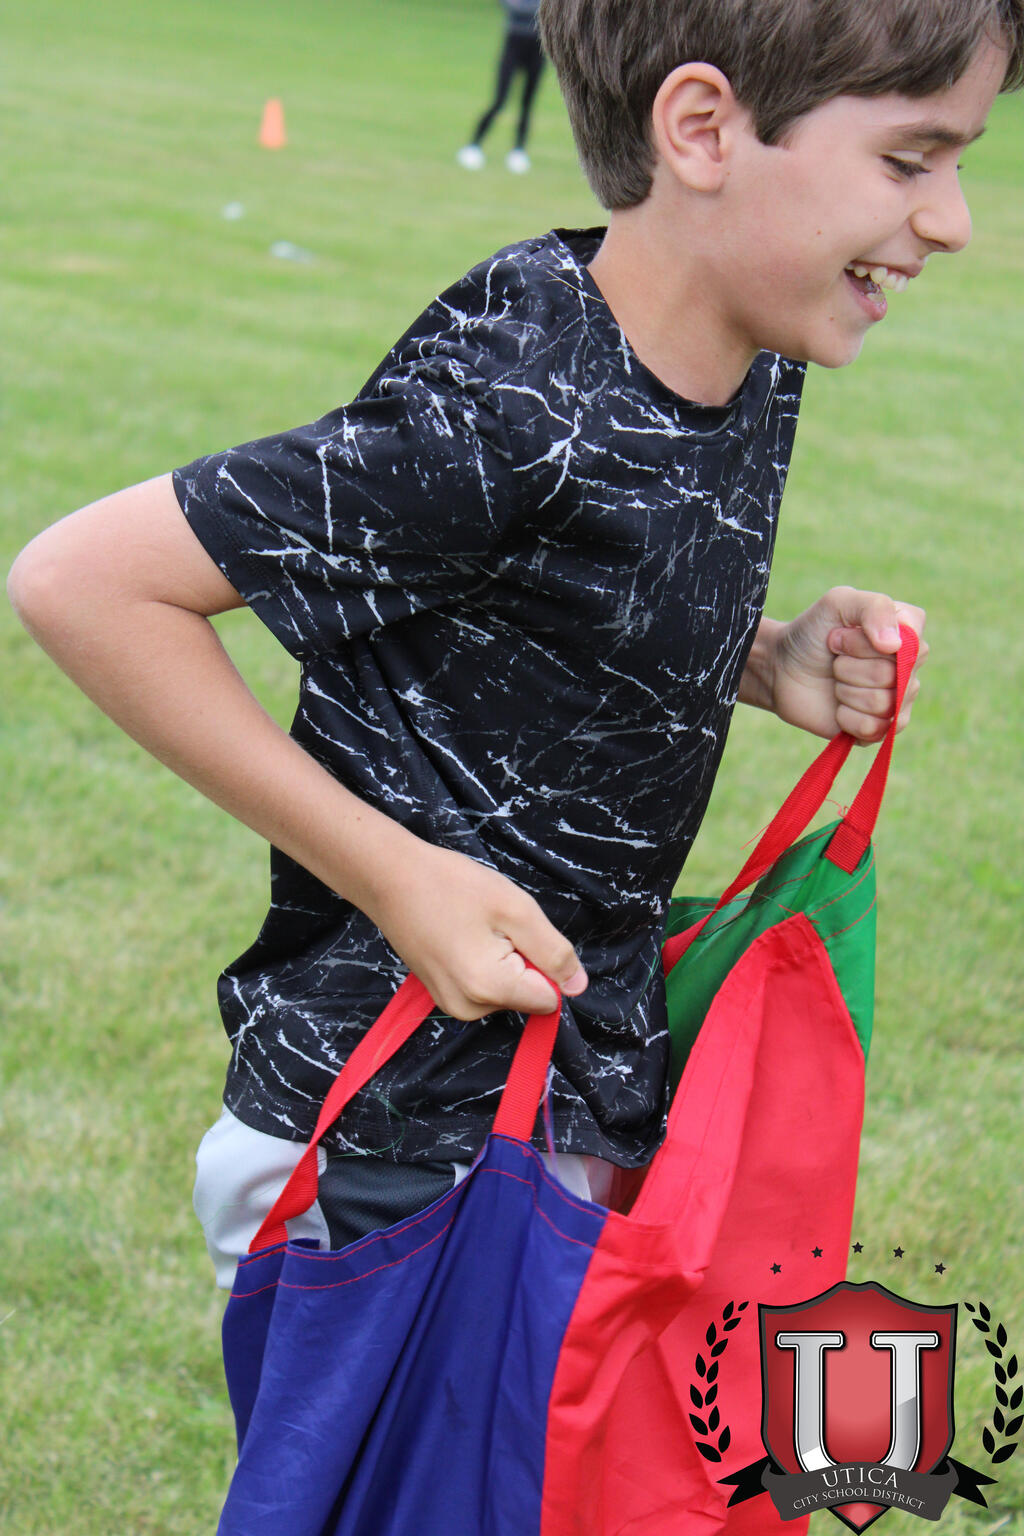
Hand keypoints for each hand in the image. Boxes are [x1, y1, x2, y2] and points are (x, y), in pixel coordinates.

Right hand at [361, 842, 587, 1019]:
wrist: (389, 878)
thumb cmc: (453, 885)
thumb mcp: (516, 909)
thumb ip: (553, 952)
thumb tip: (579, 987)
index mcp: (490, 990)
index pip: (549, 999)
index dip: (545, 963)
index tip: (517, 933)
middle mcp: (469, 1009)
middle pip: (526, 996)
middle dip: (522, 961)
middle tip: (493, 925)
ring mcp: (451, 1005)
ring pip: (506, 992)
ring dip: (502, 962)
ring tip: (475, 928)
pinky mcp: (441, 995)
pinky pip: (483, 988)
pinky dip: (483, 964)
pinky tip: (462, 935)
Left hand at [750, 588, 926, 741]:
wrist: (780, 668)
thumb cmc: (812, 632)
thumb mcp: (839, 602)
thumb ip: (874, 608)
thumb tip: (894, 645)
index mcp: (907, 634)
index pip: (912, 645)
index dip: (866, 644)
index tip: (839, 633)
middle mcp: (908, 669)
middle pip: (894, 677)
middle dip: (850, 666)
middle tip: (834, 659)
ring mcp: (896, 702)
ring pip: (883, 704)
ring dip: (846, 691)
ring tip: (835, 680)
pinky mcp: (878, 730)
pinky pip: (874, 729)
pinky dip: (846, 717)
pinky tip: (837, 706)